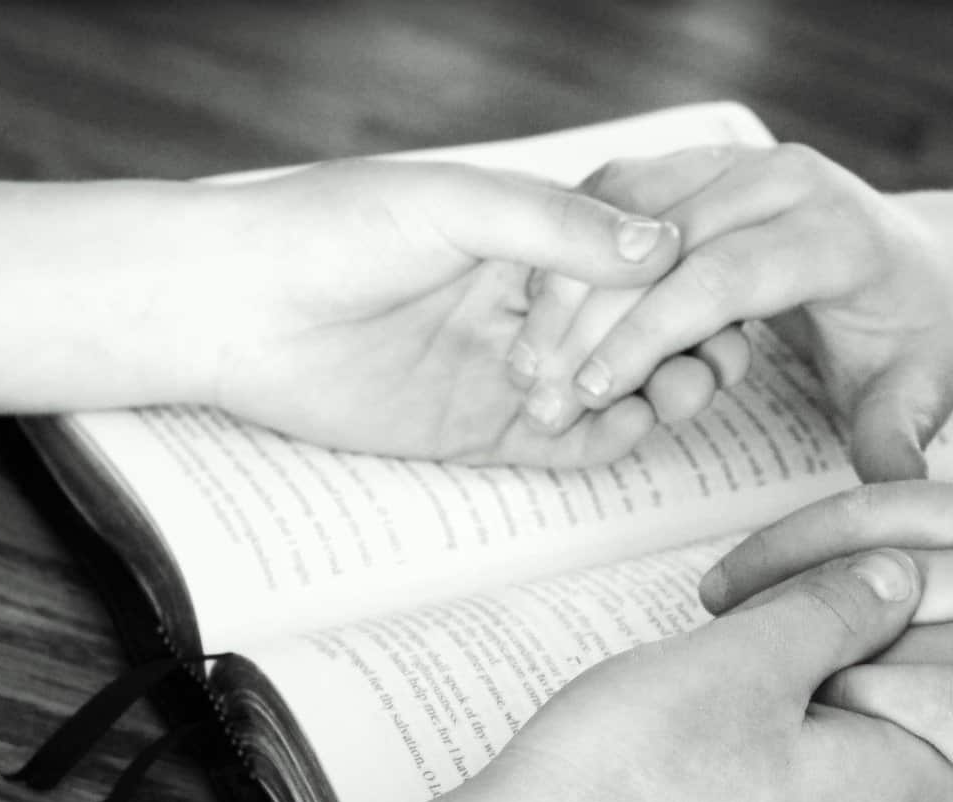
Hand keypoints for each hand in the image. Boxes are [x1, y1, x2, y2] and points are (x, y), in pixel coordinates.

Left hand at [193, 158, 682, 464]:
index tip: (719, 294)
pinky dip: (610, 440)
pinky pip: (565, 445)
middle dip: (686, 343)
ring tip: (681, 392)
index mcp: (529, 237)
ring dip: (659, 392)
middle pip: (639, 331)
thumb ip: (557, 227)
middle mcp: (529, 304)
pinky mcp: (479, 430)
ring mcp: (509, 370)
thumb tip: (662, 246)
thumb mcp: (455, 205)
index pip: (635, 262)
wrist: (233, 307)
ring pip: (614, 390)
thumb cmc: (330, 230)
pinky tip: (633, 425)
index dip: (683, 282)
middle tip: (714, 358)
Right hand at [460, 545, 952, 801]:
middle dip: (900, 647)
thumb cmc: (640, 768)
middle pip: (918, 727)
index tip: (932, 574)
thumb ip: (839, 612)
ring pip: (852, 741)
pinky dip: (790, 702)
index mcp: (877, 787)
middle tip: (859, 575)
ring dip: (834, 670)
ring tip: (791, 604)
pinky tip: (742, 658)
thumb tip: (903, 580)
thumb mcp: (750, 657)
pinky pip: (797, 761)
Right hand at [506, 144, 952, 480]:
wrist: (918, 266)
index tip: (592, 392)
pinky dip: (572, 252)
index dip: (647, 336)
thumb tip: (892, 485)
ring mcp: (738, 162)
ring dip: (566, 284)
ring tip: (528, 362)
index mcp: (836, 232)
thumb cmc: (912, 335)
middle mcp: (784, 180)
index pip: (719, 278)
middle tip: (538, 390)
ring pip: (622, 209)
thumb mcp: (917, 391)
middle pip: (656, 242)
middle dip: (588, 318)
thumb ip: (897, 438)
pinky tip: (541, 318)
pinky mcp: (701, 164)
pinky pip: (616, 195)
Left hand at [697, 339, 952, 801]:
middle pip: (857, 572)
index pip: (875, 511)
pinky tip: (827, 747)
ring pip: (880, 644)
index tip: (729, 576)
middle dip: (765, 600)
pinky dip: (868, 729)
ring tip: (742, 699)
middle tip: (708, 630)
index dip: (785, 542)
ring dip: (802, 669)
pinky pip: (928, 725)